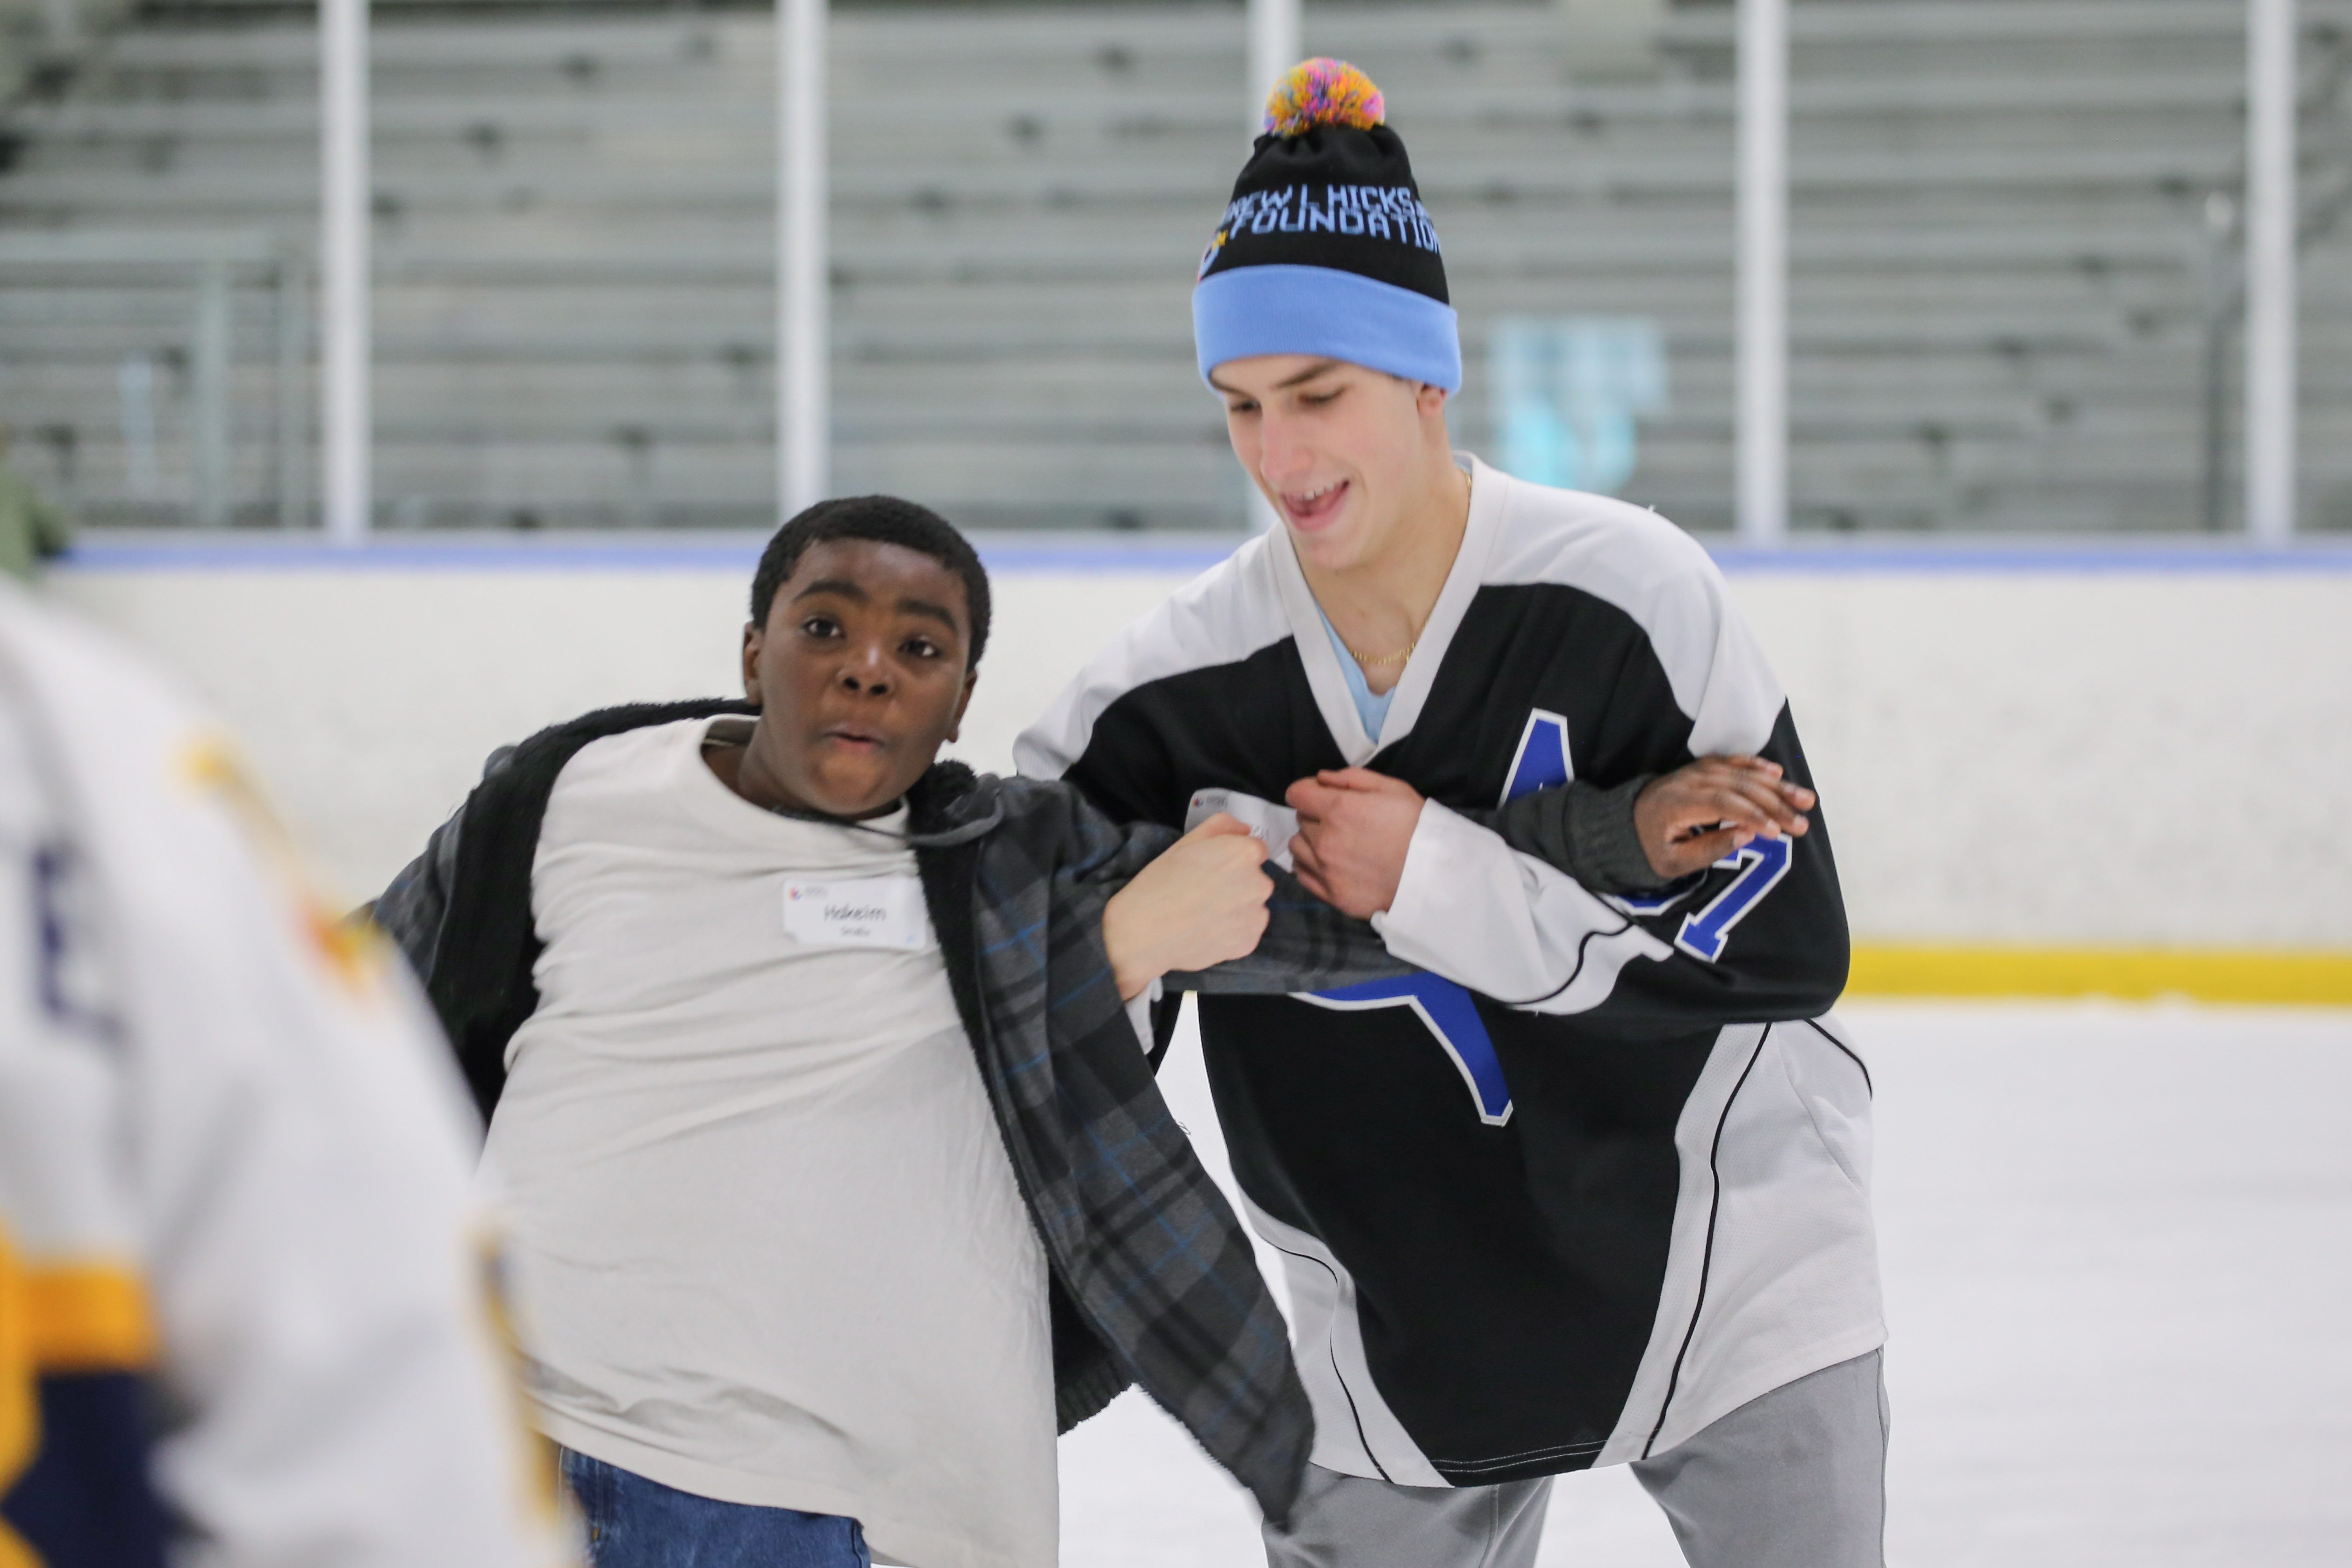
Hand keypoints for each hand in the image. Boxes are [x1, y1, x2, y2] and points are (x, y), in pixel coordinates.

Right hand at [1102, 814, 1274, 998]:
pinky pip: (1246, 932)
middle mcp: (1261, 884)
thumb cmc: (1162, 880)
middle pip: (1256, 880)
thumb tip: (1245, 830)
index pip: (1254, 851)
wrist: (1144, 932)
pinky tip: (1207, 932)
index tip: (1212, 869)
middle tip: (1206, 893)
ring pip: (1252, 907)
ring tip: (1205, 915)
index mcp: (1246, 854)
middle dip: (1238, 883)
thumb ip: (1222, 826)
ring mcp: (1257, 917)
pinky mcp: (1249, 944)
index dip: (1232, 859)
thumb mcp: (1187, 841)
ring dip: (1237, 909)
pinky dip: (1232, 933)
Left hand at [1285, 767, 1426, 919]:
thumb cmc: (1416, 826)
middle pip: (1300, 820)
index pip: (1296, 794)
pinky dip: (1310, 866)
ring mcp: (1326, 870)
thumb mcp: (1392, 789)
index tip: (1320, 796)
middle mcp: (1324, 840)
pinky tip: (1330, 864)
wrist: (1434, 875)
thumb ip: (1351, 778)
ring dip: (1310, 842)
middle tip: (1342, 823)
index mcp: (1337, 809)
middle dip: (1315, 816)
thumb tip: (1320, 778)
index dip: (1307, 791)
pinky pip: (1302, 875)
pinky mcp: (1332, 895)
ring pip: (1297, 848)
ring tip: (1335, 845)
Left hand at [1634, 755, 1814, 881]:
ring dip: (1776, 787)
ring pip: (1741, 773)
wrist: (1628, 821)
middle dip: (1774, 804)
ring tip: (1806, 800)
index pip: (1722, 803)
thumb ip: (1709, 849)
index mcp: (1677, 803)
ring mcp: (1696, 770)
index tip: (1778, 832)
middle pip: (1738, 786)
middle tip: (1802, 824)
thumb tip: (1748, 834)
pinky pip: (1732, 762)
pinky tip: (1778, 773)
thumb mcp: (1673, 862)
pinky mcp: (1702, 768)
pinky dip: (1756, 766)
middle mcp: (1688, 781)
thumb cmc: (1653, 847)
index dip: (1752, 815)